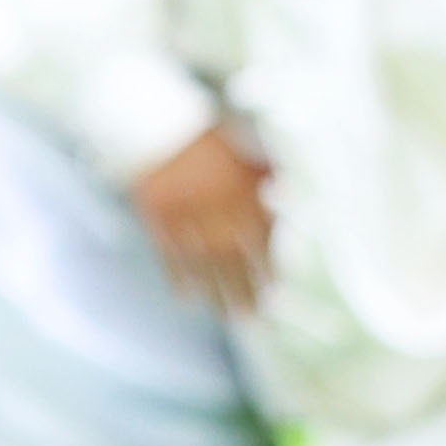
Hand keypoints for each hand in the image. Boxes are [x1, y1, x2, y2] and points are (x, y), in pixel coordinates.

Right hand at [130, 123, 278, 311]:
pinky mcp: (159, 222)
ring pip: (205, 266)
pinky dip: (179, 280)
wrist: (156, 128)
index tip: (276, 290)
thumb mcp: (248, 149)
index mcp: (244, 194)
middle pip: (236, 261)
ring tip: (227, 317)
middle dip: (247, 292)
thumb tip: (289, 199)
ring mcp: (187, 220)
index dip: (271, 269)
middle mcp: (218, 212)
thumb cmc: (207, 139)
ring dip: (217, 294)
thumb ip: (271, 174)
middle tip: (255, 317)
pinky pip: (170, 259)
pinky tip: (187, 298)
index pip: (264, 241)